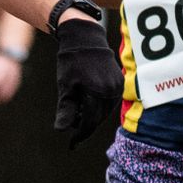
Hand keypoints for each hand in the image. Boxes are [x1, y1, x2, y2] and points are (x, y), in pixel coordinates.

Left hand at [50, 15, 120, 146]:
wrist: (85, 37)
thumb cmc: (71, 61)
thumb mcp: (65, 86)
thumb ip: (65, 109)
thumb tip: (61, 131)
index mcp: (96, 93)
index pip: (89, 123)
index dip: (79, 135)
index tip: (71, 144)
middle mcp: (111, 91)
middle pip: (98, 119)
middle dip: (85, 126)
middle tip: (71, 125)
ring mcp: (118, 87)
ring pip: (105, 112)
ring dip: (93, 117)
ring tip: (78, 112)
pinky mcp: (121, 82)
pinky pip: (110, 102)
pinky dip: (100, 107)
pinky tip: (88, 103)